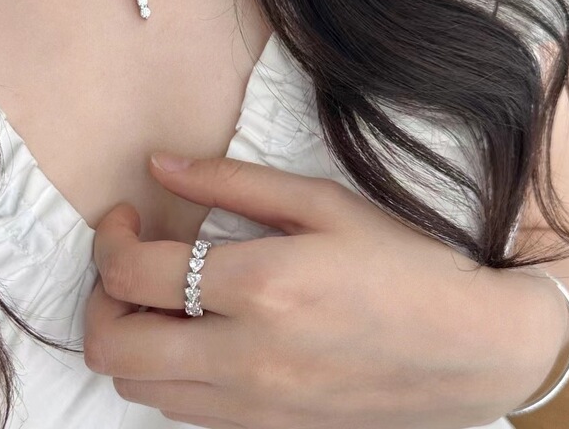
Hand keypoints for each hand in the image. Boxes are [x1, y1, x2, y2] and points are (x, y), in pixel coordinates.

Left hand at [84, 155, 566, 428]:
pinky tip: (192, 331)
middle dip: (98, 297)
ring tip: (157, 293)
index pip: (134, 274)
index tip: (124, 214)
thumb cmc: (401, 262)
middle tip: (126, 259)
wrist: (470, 347)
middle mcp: (245, 357)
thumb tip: (158, 165)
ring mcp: (253, 405)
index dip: (108, 238)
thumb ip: (230, 182)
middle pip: (114, 346)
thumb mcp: (320, 202)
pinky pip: (178, 410)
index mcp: (261, 286)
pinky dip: (161, 370)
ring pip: (137, 386)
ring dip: (126, 335)